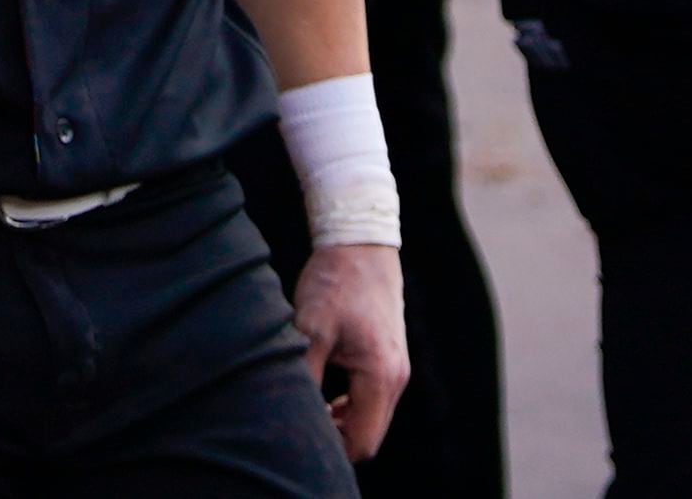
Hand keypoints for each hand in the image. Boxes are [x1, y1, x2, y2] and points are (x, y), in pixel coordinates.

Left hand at [292, 242, 408, 459]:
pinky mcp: (391, 358)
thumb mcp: (310, 331)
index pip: (362, 443)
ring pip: (372, 417)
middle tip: (301, 418)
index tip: (301, 430)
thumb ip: (304, 377)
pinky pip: (374, 398)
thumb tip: (293, 414)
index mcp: (380, 375)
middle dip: (337, 436)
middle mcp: (397, 377)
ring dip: (343, 420)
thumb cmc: (334, 283)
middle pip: (370, 434)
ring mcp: (398, 368)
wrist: (360, 243)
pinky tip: (326, 391)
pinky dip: (352, 404)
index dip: (331, 447)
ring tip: (311, 403)